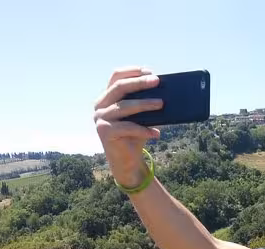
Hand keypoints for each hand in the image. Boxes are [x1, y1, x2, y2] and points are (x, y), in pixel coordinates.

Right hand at [94, 67, 163, 186]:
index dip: (132, 72)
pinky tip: (156, 133)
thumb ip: (145, 102)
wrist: (127, 161)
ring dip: (145, 104)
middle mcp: (100, 105)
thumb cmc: (135, 135)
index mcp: (107, 97)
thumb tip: (164, 91)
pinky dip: (144, 130)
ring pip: (125, 106)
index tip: (149, 70)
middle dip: (140, 83)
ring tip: (162, 104)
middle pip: (120, 87)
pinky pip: (128, 127)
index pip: (116, 77)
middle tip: (157, 81)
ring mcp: (100, 118)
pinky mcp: (104, 132)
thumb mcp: (141, 116)